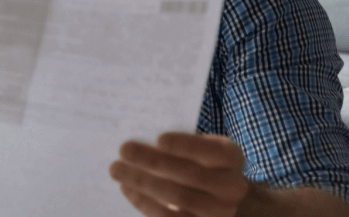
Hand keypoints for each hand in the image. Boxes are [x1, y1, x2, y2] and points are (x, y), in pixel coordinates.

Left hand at [109, 132, 249, 216]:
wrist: (217, 195)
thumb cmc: (199, 161)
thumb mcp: (198, 146)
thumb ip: (178, 143)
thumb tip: (140, 139)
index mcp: (232, 158)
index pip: (214, 151)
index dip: (187, 146)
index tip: (159, 139)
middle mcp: (231, 187)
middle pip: (192, 174)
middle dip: (154, 161)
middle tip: (124, 149)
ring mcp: (219, 211)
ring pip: (178, 197)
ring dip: (143, 182)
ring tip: (117, 169)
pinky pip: (169, 216)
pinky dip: (144, 202)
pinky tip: (127, 188)